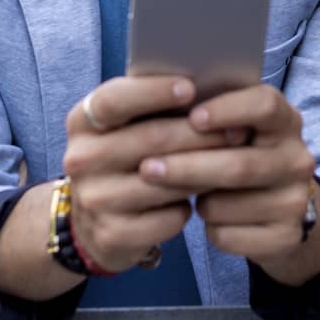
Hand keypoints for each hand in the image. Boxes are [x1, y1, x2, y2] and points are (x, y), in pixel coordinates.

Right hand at [58, 73, 246, 272]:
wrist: (94, 222)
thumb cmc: (126, 158)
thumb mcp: (126, 127)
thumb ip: (153, 104)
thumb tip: (208, 85)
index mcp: (82, 121)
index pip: (113, 100)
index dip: (153, 92)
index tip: (191, 87)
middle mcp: (81, 159)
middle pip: (148, 139)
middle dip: (200, 133)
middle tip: (238, 130)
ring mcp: (94, 199)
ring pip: (163, 181)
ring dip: (204, 171)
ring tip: (234, 161)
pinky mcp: (111, 234)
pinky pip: (167, 218)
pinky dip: (189, 207)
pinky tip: (202, 199)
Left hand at [137, 84, 319, 285]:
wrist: (276, 207)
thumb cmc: (238, 153)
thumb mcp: (234, 127)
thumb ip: (210, 112)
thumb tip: (162, 95)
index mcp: (286, 120)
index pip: (265, 105)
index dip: (228, 109)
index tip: (192, 117)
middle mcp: (298, 159)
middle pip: (240, 164)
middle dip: (188, 166)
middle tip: (147, 168)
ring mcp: (295, 200)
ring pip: (229, 204)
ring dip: (196, 201)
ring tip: (180, 193)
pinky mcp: (284, 237)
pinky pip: (229, 235)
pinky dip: (208, 228)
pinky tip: (206, 218)